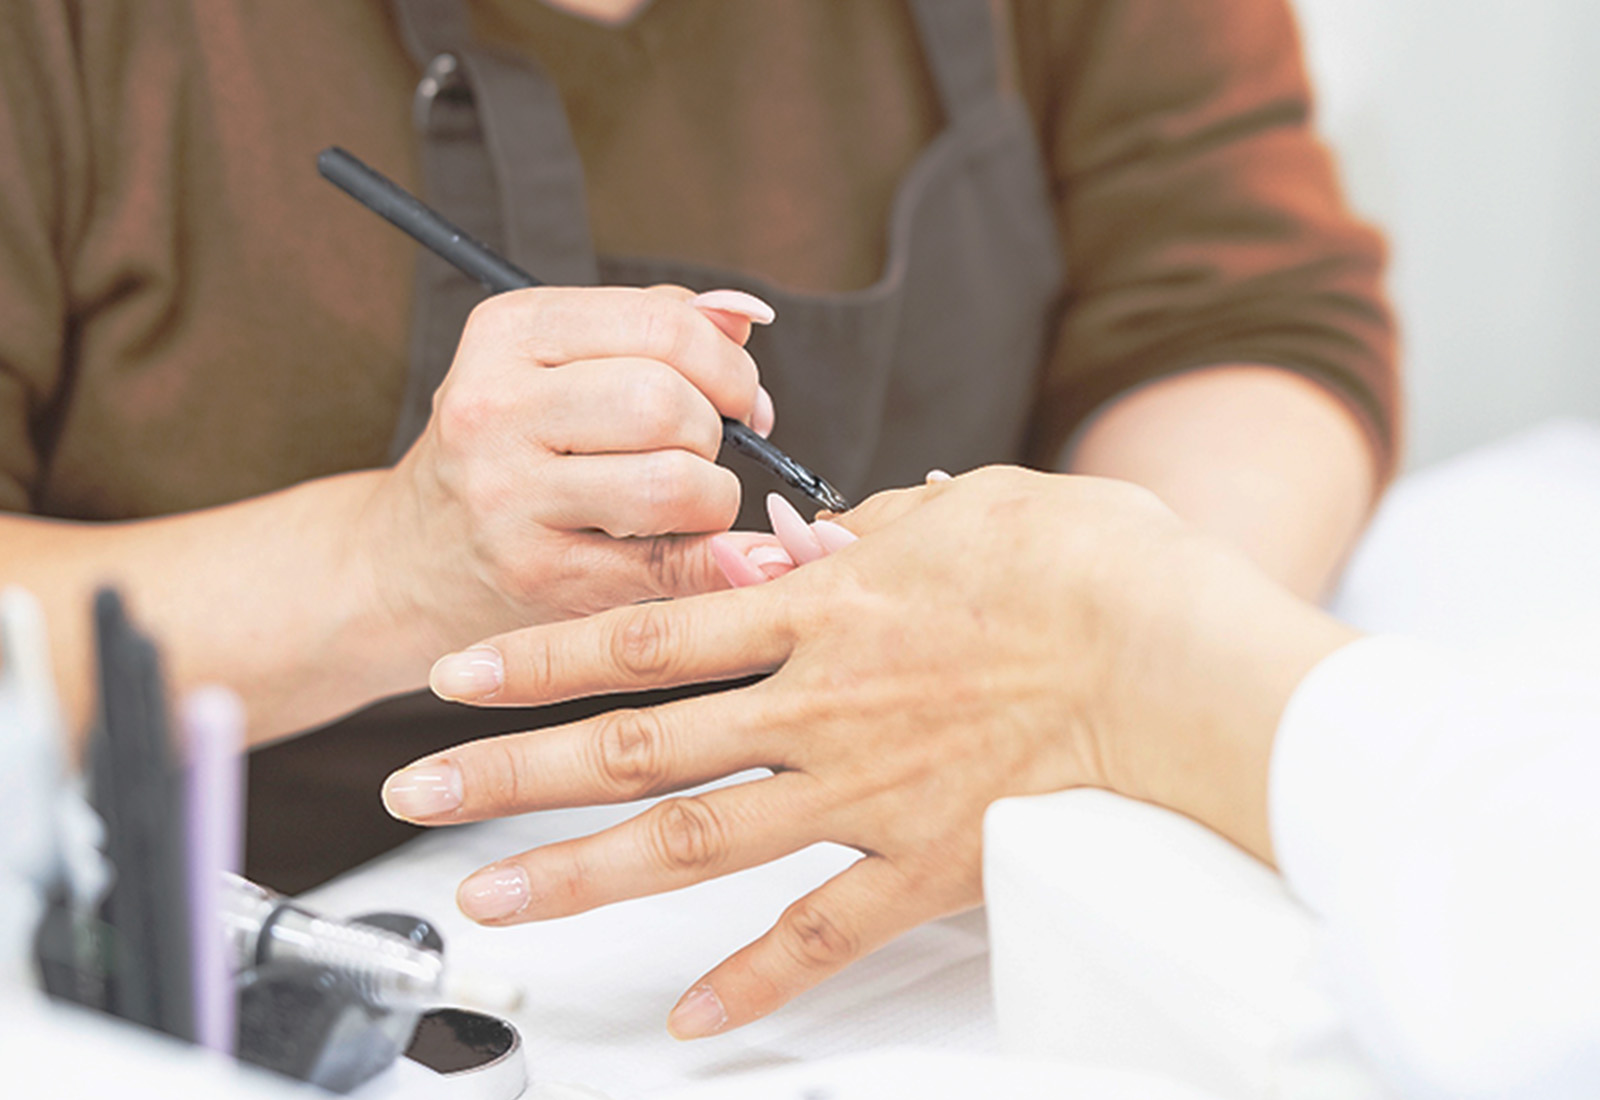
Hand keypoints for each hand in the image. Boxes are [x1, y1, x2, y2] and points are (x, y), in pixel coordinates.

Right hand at [359, 285, 775, 660]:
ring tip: (691, 501)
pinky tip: (736, 552)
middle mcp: (495, 408)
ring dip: (713, 496)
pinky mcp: (536, 574)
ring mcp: (508, 497)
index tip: (738, 399)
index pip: (662, 325)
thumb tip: (745, 315)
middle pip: (666, 403)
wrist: (408, 560)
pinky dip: (720, 559)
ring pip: (671, 483)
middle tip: (705, 452)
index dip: (728, 366)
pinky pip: (665, 565)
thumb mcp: (554, 363)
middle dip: (714, 431)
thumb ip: (654, 326)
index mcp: (508, 332)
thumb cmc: (511, 449)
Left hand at [381, 467, 1354, 1035]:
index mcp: (818, 614)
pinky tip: (692, 1020)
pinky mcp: (922, 865)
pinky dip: (754, 982)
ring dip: (583, 873)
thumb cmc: (1079, 564)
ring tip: (495, 899)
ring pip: (693, 841)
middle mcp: (814, 708)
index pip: (642, 635)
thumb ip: (865, 535)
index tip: (456, 674)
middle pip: (632, 743)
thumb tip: (810, 549)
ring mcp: (860, 794)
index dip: (539, 654)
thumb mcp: (957, 509)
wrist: (1171, 654)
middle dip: (513, 770)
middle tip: (420, 793)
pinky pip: (823, 938)